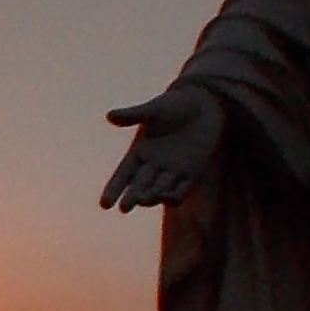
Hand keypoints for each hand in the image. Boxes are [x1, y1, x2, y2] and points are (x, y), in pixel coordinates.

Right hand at [101, 92, 218, 210]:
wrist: (205, 103)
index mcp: (140, 151)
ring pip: (158, 192)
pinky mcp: (191, 173)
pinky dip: (173, 197)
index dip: (113, 189)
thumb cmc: (175, 104)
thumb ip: (132, 115)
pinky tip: (167, 197)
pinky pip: (180, 191)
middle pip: (138, 187)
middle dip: (131, 198)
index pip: (123, 175)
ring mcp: (172, 171)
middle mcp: (153, 165)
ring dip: (151, 198)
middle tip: (125, 207)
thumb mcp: (153, 110)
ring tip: (144, 199)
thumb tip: (109, 115)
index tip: (104, 205)